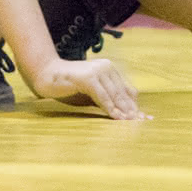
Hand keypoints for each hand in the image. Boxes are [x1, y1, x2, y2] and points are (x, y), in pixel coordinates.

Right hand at [24, 56, 148, 119]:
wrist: (47, 75)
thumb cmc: (69, 86)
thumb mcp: (93, 93)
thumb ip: (108, 98)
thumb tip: (128, 112)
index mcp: (109, 68)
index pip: (126, 89)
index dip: (134, 105)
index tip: (144, 118)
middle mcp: (105, 67)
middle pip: (122, 93)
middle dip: (132, 110)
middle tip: (141, 123)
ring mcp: (97, 70)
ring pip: (114, 95)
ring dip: (123, 111)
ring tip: (131, 123)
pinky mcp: (88, 77)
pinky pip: (103, 97)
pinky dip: (110, 109)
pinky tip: (116, 119)